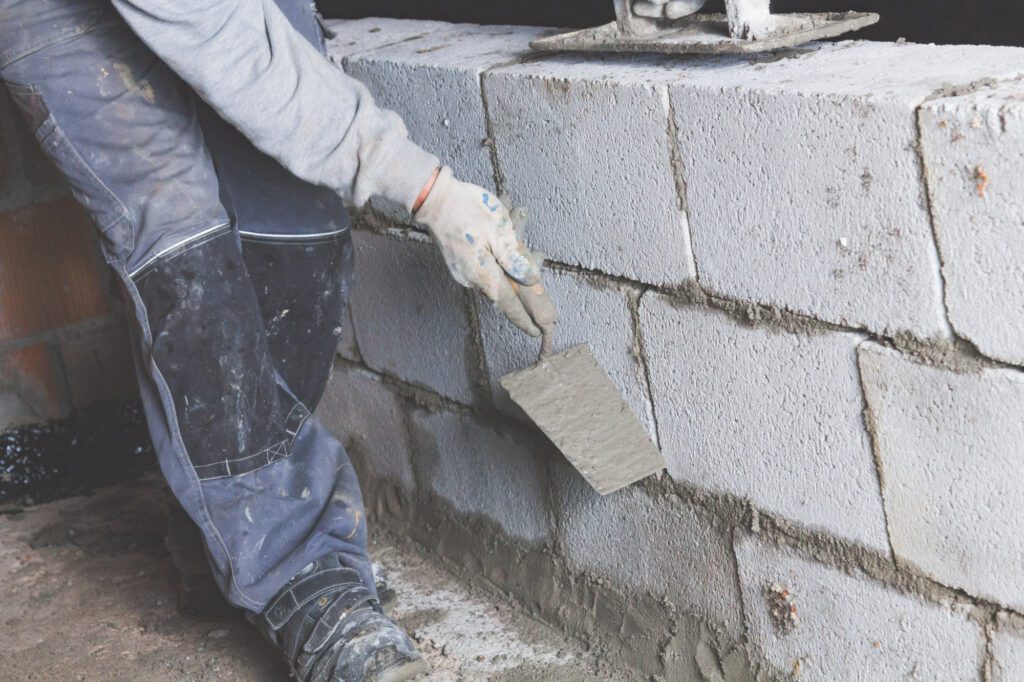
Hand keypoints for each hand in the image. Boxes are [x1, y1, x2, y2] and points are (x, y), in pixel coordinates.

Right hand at [414, 167, 555, 336]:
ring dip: (517, 266)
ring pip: (499, 276)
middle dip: (528, 289)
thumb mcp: (499, 232)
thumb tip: (532, 281)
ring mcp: (466, 271)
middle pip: (507, 290)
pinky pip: (489, 267)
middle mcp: (473, 278)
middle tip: (548, 291)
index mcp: (483, 275)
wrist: (435, 198)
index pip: (510, 305)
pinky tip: (513, 238)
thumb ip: (516, 260)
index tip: (539, 332)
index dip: (527, 319)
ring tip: (536, 250)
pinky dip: (504, 259)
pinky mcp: (463, 261)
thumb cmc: (467, 211)